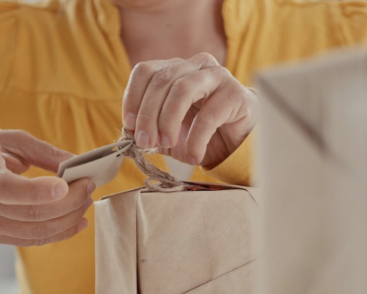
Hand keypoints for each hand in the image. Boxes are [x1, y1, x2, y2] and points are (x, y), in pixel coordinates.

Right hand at [0, 130, 94, 246]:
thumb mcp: (11, 140)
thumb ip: (45, 152)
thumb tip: (79, 164)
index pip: (5, 188)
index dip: (37, 191)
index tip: (65, 185)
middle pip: (30, 213)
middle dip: (69, 202)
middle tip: (89, 186)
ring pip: (36, 231)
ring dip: (69, 219)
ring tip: (86, 201)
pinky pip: (33, 240)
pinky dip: (60, 233)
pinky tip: (77, 222)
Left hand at [122, 52, 257, 168]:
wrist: (238, 143)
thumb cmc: (200, 133)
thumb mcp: (167, 132)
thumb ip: (148, 130)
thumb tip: (129, 134)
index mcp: (174, 68)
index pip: (145, 71)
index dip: (133, 97)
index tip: (129, 125)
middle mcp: (195, 65)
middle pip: (161, 81)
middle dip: (148, 115)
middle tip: (145, 143)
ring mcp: (217, 75)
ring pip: (182, 89)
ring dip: (168, 121)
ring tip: (167, 144)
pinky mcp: (236, 93)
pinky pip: (209, 114)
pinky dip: (196, 139)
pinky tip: (194, 156)